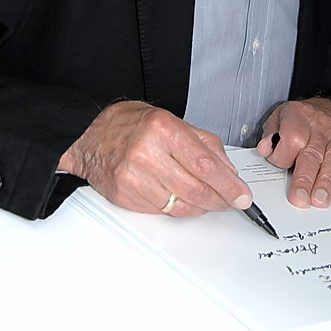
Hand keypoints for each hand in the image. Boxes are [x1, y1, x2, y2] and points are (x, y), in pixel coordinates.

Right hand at [59, 101, 252, 216]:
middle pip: (196, 188)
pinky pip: (163, 211)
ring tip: (210, 199)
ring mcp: (134, 177)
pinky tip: (183, 199)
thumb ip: (203, 143)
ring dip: (202, 206)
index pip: (205, 164)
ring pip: (181, 204)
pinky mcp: (126, 196)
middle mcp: (147, 153)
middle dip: (221, 199)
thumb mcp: (171, 120)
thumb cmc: (130, 125)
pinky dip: (180, 208)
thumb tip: (228, 171)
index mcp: (162, 129)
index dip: (228, 184)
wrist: (89, 136)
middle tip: (233, 201)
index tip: (242, 194)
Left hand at [256, 98, 330, 208]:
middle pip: (313, 153)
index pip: (292, 138)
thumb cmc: (303, 118)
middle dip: (305, 179)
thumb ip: (269, 134)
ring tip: (319, 199)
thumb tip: (265, 149)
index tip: (279, 167)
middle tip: (300, 198)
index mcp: (299, 116)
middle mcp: (320, 125)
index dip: (284, 156)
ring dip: (326, 183)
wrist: (330, 109)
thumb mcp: (279, 117)